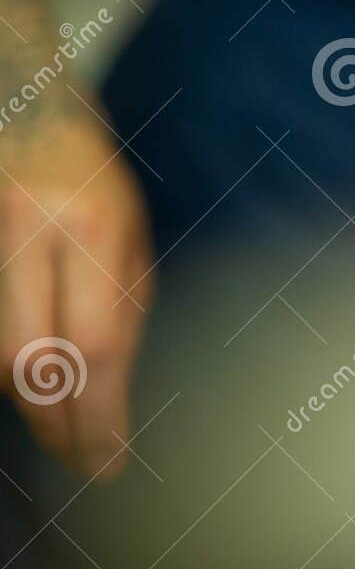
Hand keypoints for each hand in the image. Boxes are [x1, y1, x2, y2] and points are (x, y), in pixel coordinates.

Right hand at [0, 109, 153, 479]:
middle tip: (83, 464)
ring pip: (3, 355)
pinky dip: (11, 369)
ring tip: (63, 433)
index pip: (98, 346)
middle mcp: (39, 233)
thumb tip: (118, 384)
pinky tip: (32, 388)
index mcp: (97, 229)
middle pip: (35, 362)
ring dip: (33, 403)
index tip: (111, 463)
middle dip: (59, 426)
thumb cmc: (88, 171)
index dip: (100, 415)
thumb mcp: (129, 229)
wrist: (23, 103)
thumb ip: (123, 300)